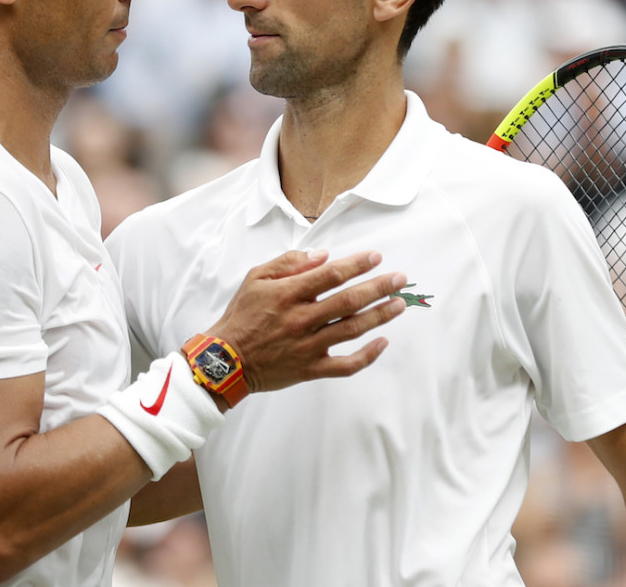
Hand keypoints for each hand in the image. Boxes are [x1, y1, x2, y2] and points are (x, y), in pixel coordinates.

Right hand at [206, 250, 406, 392]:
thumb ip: (288, 263)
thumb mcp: (255, 278)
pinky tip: (383, 343)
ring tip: (399, 304)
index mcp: (288, 294)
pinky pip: (346, 365)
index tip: (377, 256)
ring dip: (380, 316)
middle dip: (379, 287)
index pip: (331, 275)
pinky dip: (367, 356)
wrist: (225, 360)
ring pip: (353, 330)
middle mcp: (302, 319)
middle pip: (349, 301)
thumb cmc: (241, 316)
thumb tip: (323, 255)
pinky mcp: (311, 369)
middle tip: (400, 278)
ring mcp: (308, 346)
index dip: (357, 264)